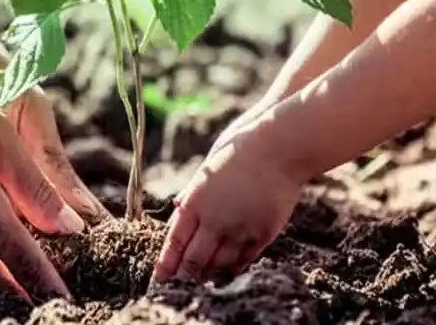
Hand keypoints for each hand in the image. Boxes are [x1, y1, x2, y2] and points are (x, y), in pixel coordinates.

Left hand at [151, 119, 306, 282]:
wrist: (277, 147)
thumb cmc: (238, 152)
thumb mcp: (206, 170)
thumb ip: (193, 194)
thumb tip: (179, 210)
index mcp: (195, 202)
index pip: (175, 243)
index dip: (166, 264)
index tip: (159, 279)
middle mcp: (214, 220)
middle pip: (194, 260)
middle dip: (184, 276)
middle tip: (178, 287)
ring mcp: (239, 229)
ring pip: (218, 264)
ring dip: (208, 274)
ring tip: (201, 282)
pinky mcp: (262, 232)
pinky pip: (243, 259)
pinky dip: (233, 267)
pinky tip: (227, 272)